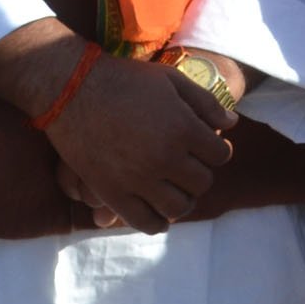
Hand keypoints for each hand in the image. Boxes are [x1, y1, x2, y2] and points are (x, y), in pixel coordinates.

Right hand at [0, 22, 236, 234]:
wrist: (72, 89)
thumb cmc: (125, 80)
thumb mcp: (172, 80)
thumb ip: (205, 103)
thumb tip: (232, 123)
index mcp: (183, 128)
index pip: (220, 155)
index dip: (220, 150)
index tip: (211, 148)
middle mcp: (164, 158)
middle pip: (202, 182)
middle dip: (201, 174)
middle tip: (192, 167)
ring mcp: (137, 179)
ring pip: (178, 207)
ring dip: (184, 201)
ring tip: (178, 191)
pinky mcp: (111, 192)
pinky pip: (144, 221)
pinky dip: (157, 223)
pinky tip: (160, 215)